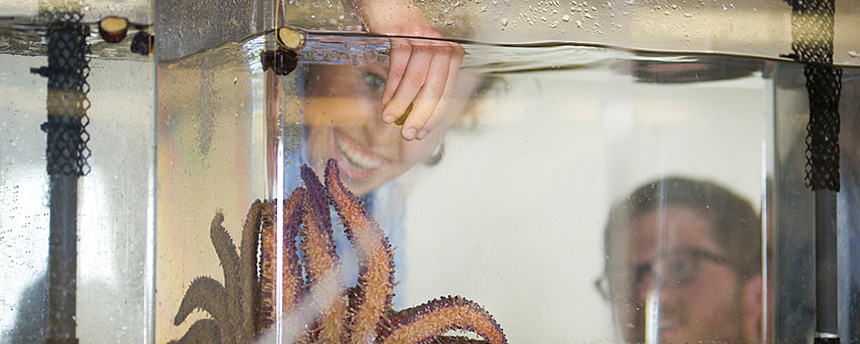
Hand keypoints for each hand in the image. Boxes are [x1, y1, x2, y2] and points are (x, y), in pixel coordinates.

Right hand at [354, 0, 464, 140]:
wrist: (386, 3)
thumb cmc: (403, 33)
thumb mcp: (421, 56)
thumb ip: (423, 82)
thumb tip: (416, 118)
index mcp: (451, 53)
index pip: (446, 92)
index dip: (434, 116)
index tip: (422, 133)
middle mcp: (441, 45)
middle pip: (433, 89)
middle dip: (419, 117)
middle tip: (407, 134)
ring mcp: (422, 38)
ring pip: (415, 81)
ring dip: (401, 105)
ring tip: (390, 120)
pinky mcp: (402, 34)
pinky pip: (398, 68)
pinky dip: (390, 90)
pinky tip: (385, 103)